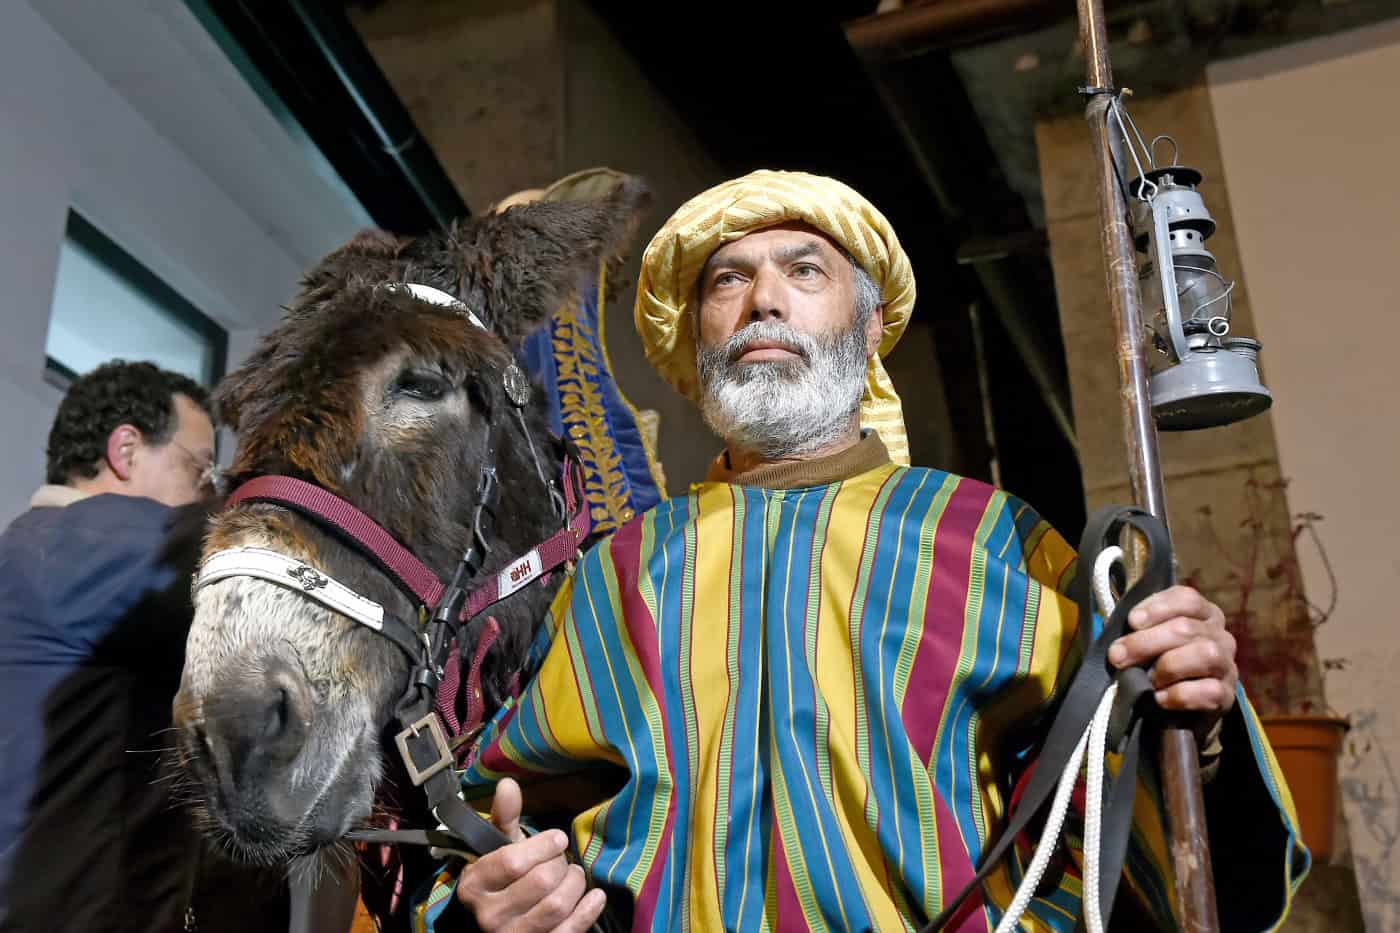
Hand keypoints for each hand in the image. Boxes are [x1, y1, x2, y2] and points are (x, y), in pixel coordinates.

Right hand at [455, 777, 605, 931]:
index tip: (558, 838)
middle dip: (560, 865)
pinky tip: (595, 896)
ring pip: (557, 906)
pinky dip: (588, 911)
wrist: (497, 920)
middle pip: (541, 882)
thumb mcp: (499, 846)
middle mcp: (489, 916)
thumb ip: (504, 817)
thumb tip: (507, 783)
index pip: (513, 862)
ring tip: (574, 875)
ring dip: (575, 884)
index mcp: (475, 884)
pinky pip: (569, 930)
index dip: (543, 846)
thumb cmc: (503, 877)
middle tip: (562, 860)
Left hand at [1109, 585, 1236, 718]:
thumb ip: (1138, 631)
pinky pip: (1209, 691)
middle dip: (1146, 642)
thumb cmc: (1157, 664)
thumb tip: (1119, 643)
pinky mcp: (1227, 696)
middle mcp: (1220, 636)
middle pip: (1187, 628)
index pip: (1188, 599)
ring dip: (1168, 666)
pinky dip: (1179, 695)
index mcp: (1204, 614)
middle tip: (1118, 656)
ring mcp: (1227, 666)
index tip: (1132, 621)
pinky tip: (1160, 698)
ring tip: (1148, 679)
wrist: (1176, 710)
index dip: (1157, 608)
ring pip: (1205, 654)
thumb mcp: (1148, 641)